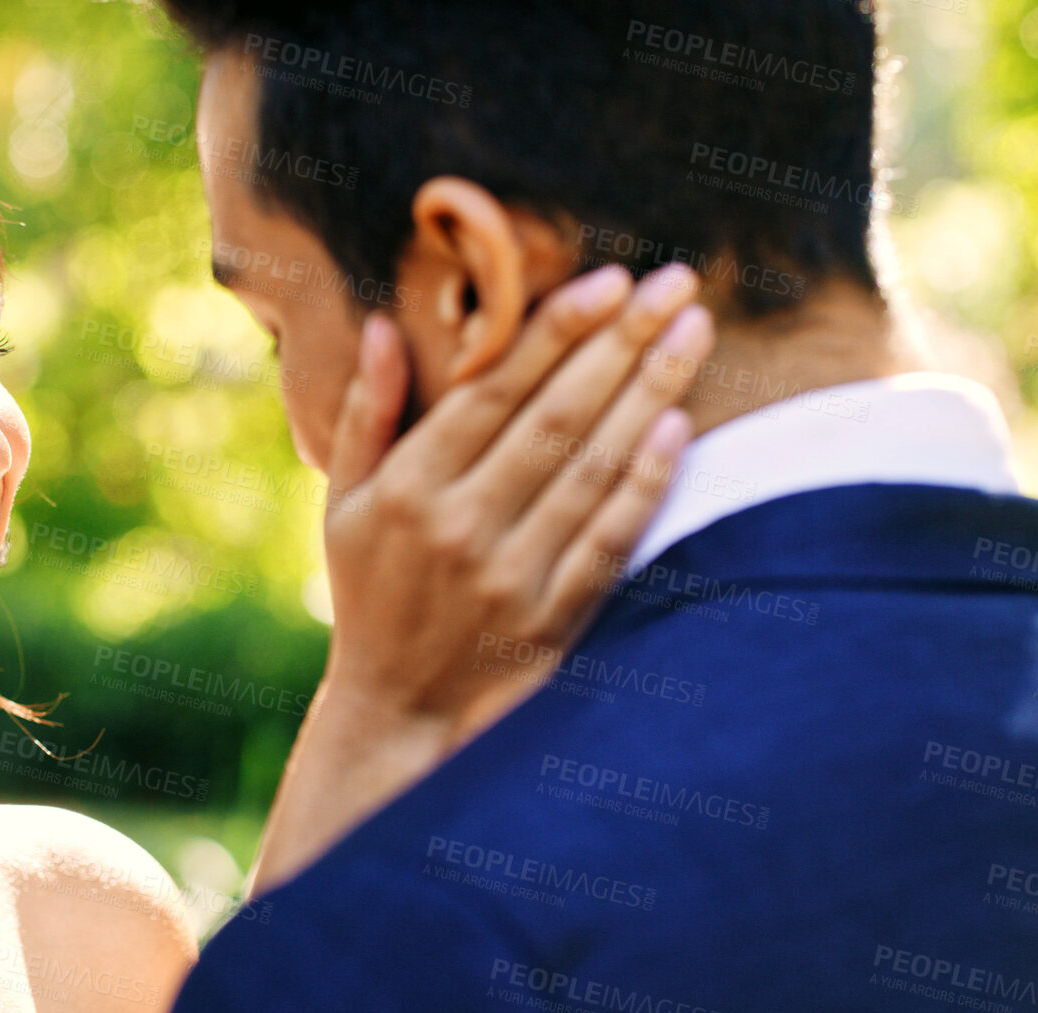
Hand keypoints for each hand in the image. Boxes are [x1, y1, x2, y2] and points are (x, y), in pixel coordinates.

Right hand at [247, 262, 712, 893]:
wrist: (397, 707)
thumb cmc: (371, 587)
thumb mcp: (343, 499)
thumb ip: (365, 412)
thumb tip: (381, 324)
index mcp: (410, 487)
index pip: (495, 390)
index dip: (557, 330)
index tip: (611, 279)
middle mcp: (461, 527)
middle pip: (557, 417)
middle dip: (622, 342)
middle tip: (677, 284)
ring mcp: (512, 576)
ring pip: (593, 468)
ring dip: (651, 394)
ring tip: (694, 333)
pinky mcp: (554, 619)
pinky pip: (611, 538)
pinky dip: (647, 482)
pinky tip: (680, 426)